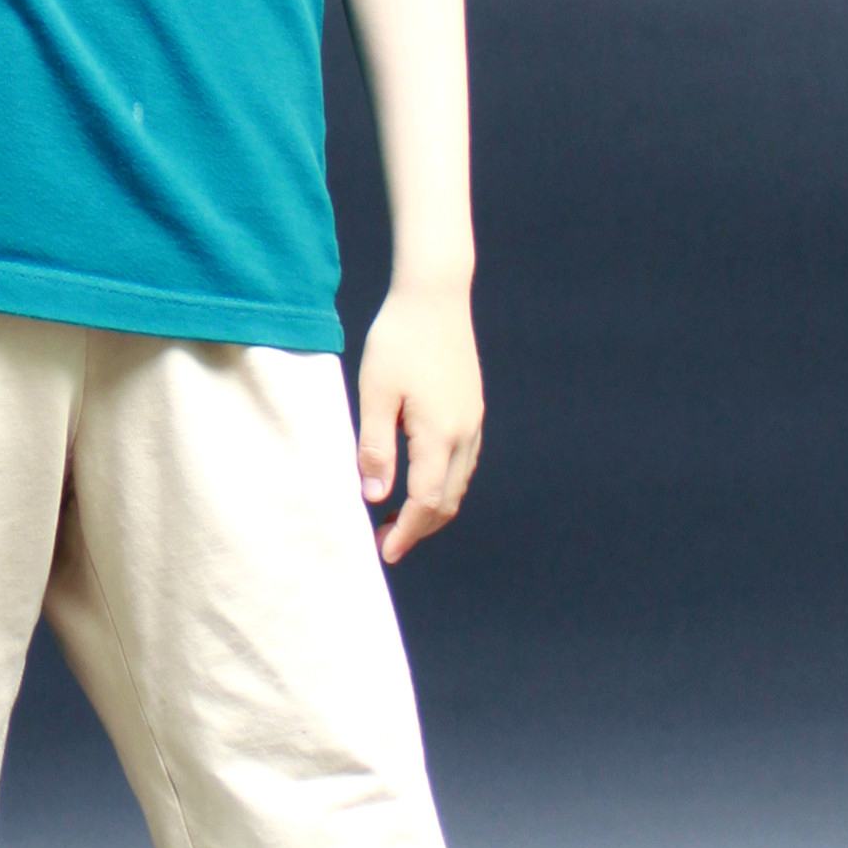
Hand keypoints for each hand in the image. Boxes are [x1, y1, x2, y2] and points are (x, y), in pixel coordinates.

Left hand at [355, 282, 482, 563]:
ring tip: (396, 514)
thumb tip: (376, 495)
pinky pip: (462, 460)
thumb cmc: (398, 340)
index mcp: (440, 434)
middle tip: (385, 540)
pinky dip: (442, 482)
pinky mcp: (471, 407)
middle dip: (419, 527)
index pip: (427, 502)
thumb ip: (376, 447)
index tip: (384, 552)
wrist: (435, 295)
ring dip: (432, 506)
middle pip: (448, 500)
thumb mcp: (376, 393)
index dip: (406, 532)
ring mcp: (472, 420)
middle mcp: (464, 433)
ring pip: (458, 481)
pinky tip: (416, 476)